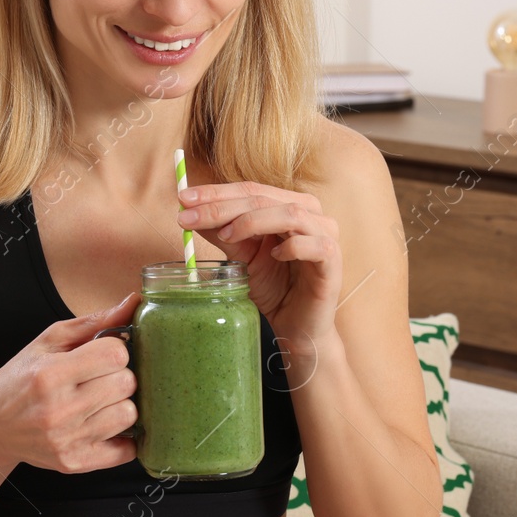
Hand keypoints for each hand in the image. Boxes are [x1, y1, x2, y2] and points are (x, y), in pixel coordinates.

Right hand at [0, 292, 141, 472]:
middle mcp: (58, 410)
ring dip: (120, 405)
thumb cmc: (20, 379)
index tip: (102, 354)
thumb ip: (93, 322)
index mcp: (50, 374)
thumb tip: (133, 303)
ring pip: (129, 415)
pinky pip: (126, 451)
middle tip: (100, 378)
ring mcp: (67, 440)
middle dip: (119, 376)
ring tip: (99, 401)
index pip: (116, 355)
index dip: (114, 350)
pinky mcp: (74, 463)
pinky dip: (122, 437)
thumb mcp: (48, 342)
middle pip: (126, 384)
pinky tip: (103, 425)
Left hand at [176, 180, 341, 371]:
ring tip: (226, 236)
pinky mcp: (333, 260)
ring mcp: (324, 234)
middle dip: (222, 206)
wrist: (296, 326)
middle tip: (189, 217)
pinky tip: (273, 256)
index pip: (249, 189)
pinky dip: (291, 247)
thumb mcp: (241, 257)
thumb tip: (188, 212)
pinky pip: (314, 244)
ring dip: (252, 221)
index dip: (215, 192)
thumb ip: (222, 233)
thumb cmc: (273, 288)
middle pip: (263, 198)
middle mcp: (309, 213)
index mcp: (287, 205)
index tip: (183, 199)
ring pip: (289, 214)